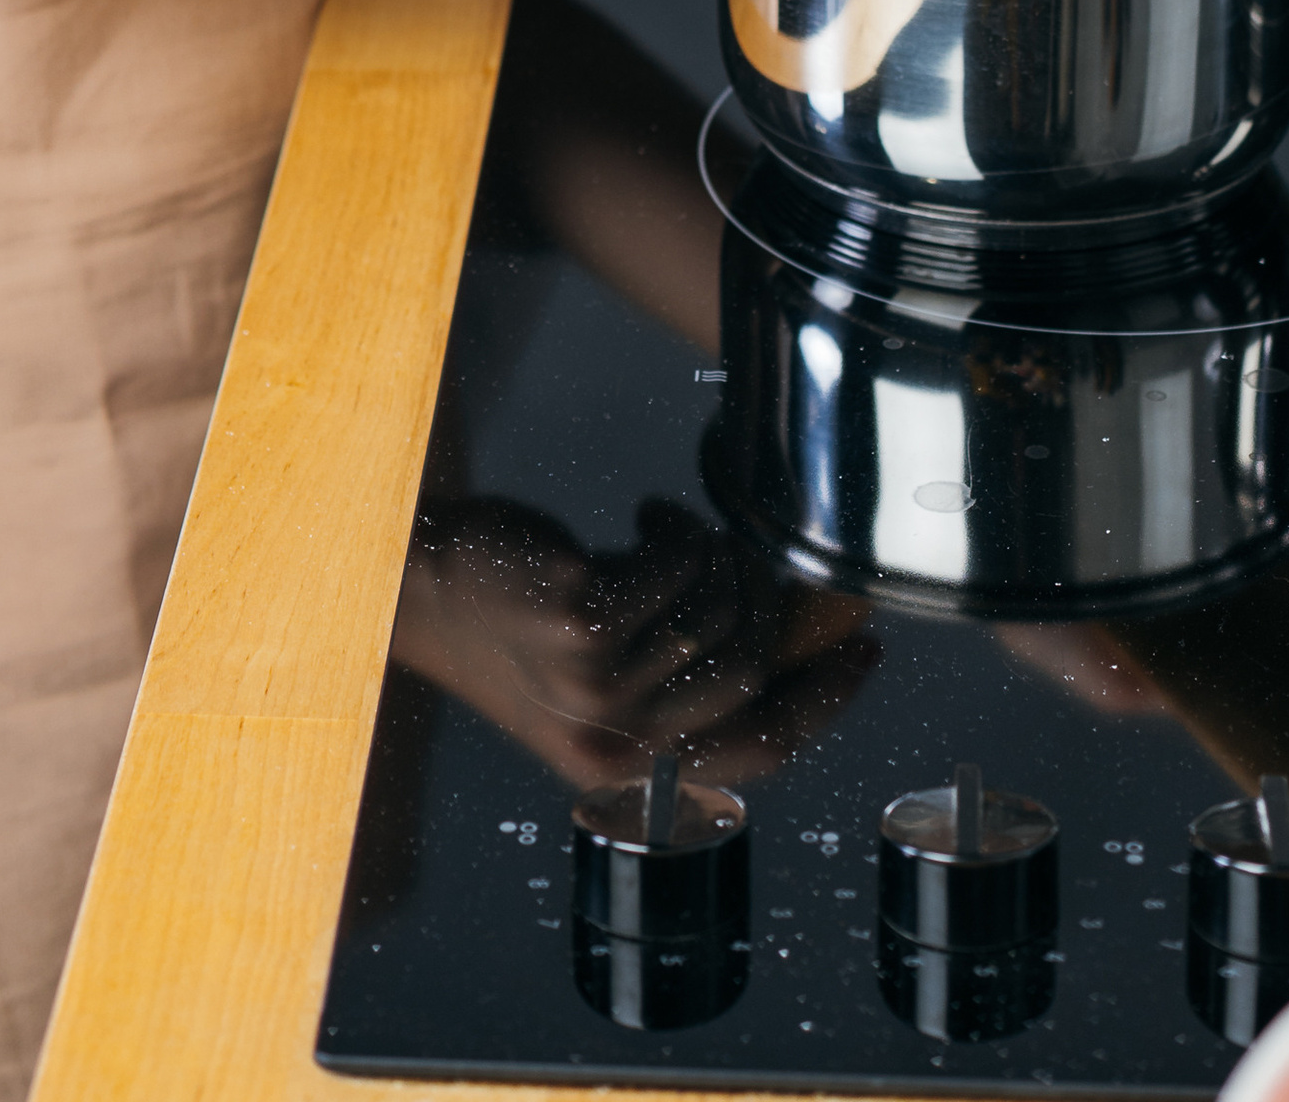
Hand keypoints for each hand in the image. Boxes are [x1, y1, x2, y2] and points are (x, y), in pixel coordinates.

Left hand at [390, 494, 876, 789]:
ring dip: (713, 556)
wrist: (422, 590)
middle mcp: (611, 740)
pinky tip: (646, 518)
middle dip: (766, 599)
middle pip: (749, 671)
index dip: (825, 701)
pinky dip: (674, 530)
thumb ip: (684, 676)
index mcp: (627, 770)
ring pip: (713, 611)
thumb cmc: (519, 627)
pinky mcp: (573, 615)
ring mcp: (590, 681)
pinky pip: (672, 565)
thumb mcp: (604, 679)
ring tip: (681, 534)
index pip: (761, 752)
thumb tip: (797, 634)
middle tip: (748, 553)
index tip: (865, 648)